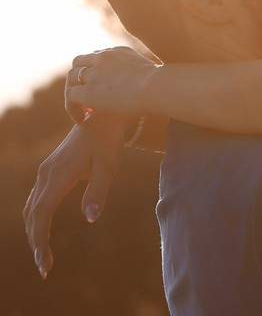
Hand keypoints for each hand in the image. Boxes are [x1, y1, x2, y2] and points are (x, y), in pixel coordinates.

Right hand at [22, 113, 130, 277]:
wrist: (105, 114)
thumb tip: (90, 219)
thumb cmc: (110, 140)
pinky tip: (43, 229)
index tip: (46, 265)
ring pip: (31, 207)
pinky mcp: (50, 168)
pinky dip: (37, 217)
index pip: (41, 216)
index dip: (41, 242)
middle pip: (32, 216)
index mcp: (58, 176)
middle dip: (37, 243)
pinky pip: (37, 198)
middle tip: (45, 268)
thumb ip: (98, 191)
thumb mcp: (110, 165)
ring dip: (35, 231)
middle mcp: (46, 174)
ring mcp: (46, 170)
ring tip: (44, 255)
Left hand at [65, 47, 157, 122]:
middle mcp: (103, 58)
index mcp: (119, 52)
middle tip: (86, 98)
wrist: (158, 87)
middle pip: (79, 62)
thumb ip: (149, 74)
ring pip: (71, 79)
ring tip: (83, 112)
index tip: (102, 87)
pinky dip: (72, 109)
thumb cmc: (164, 85)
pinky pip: (70, 97)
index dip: (95, 71)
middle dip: (79, 79)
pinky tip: (82, 120)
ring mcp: (94, 73)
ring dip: (74, 94)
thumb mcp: (156, 73)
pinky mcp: (88, 91)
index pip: (98, 56)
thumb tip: (160, 83)